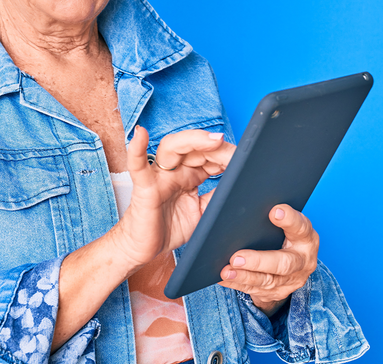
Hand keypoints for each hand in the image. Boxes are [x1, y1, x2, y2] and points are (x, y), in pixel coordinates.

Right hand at [110, 125, 234, 271]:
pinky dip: (137, 149)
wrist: (143, 248)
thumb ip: (217, 198)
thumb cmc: (168, 229)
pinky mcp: (144, 188)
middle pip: (194, 148)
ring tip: (212, 140)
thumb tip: (241, 186)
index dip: (226, 155)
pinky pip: (138, 167)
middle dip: (216, 147)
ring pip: (171, 148)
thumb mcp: (203, 214)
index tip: (245, 158)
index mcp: (189, 176)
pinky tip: (140, 134)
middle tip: (235, 151)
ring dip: (192, 140)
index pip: (208, 157)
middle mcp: (174, 171)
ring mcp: (159, 177)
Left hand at [218, 204, 318, 315]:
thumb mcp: (285, 222)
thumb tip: (244, 194)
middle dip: (258, 261)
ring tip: (225, 270)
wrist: (291, 267)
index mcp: (305, 236)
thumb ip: (273, 212)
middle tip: (236, 257)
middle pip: (283, 263)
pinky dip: (236, 284)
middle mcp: (302, 260)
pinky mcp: (276, 293)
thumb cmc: (281, 234)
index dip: (289, 220)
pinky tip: (222, 277)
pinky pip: (254, 290)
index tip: (274, 211)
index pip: (300, 227)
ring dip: (244, 276)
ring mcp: (290, 280)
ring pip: (266, 280)